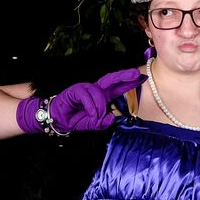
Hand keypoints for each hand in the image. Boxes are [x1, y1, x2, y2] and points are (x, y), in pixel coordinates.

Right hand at [16, 70, 144, 133]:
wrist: (59, 119)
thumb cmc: (76, 119)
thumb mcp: (92, 124)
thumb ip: (102, 123)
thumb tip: (111, 119)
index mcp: (101, 97)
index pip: (116, 88)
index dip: (128, 83)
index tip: (141, 78)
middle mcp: (94, 90)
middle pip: (110, 80)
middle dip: (123, 77)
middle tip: (135, 75)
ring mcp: (85, 88)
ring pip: (99, 93)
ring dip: (100, 106)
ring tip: (97, 117)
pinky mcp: (76, 90)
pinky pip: (87, 96)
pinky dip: (91, 106)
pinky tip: (92, 115)